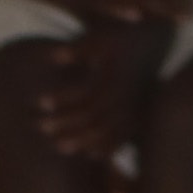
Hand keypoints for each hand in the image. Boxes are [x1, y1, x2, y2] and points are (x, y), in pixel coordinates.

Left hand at [36, 19, 161, 159]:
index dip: (62, 98)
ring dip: (83, 141)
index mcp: (115, 76)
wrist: (152, 44)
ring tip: (60, 147)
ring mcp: (135, 107)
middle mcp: (126, 95)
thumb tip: (53, 58)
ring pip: (108, 131)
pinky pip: (125, 138)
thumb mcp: (101, 38)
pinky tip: (90, 154)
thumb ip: (78, 49)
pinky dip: (108, 148)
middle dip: (66, 123)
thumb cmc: (120, 40)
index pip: (85, 92)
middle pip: (93, 116)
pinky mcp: (140, 115)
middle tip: (42, 127)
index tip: (40, 101)